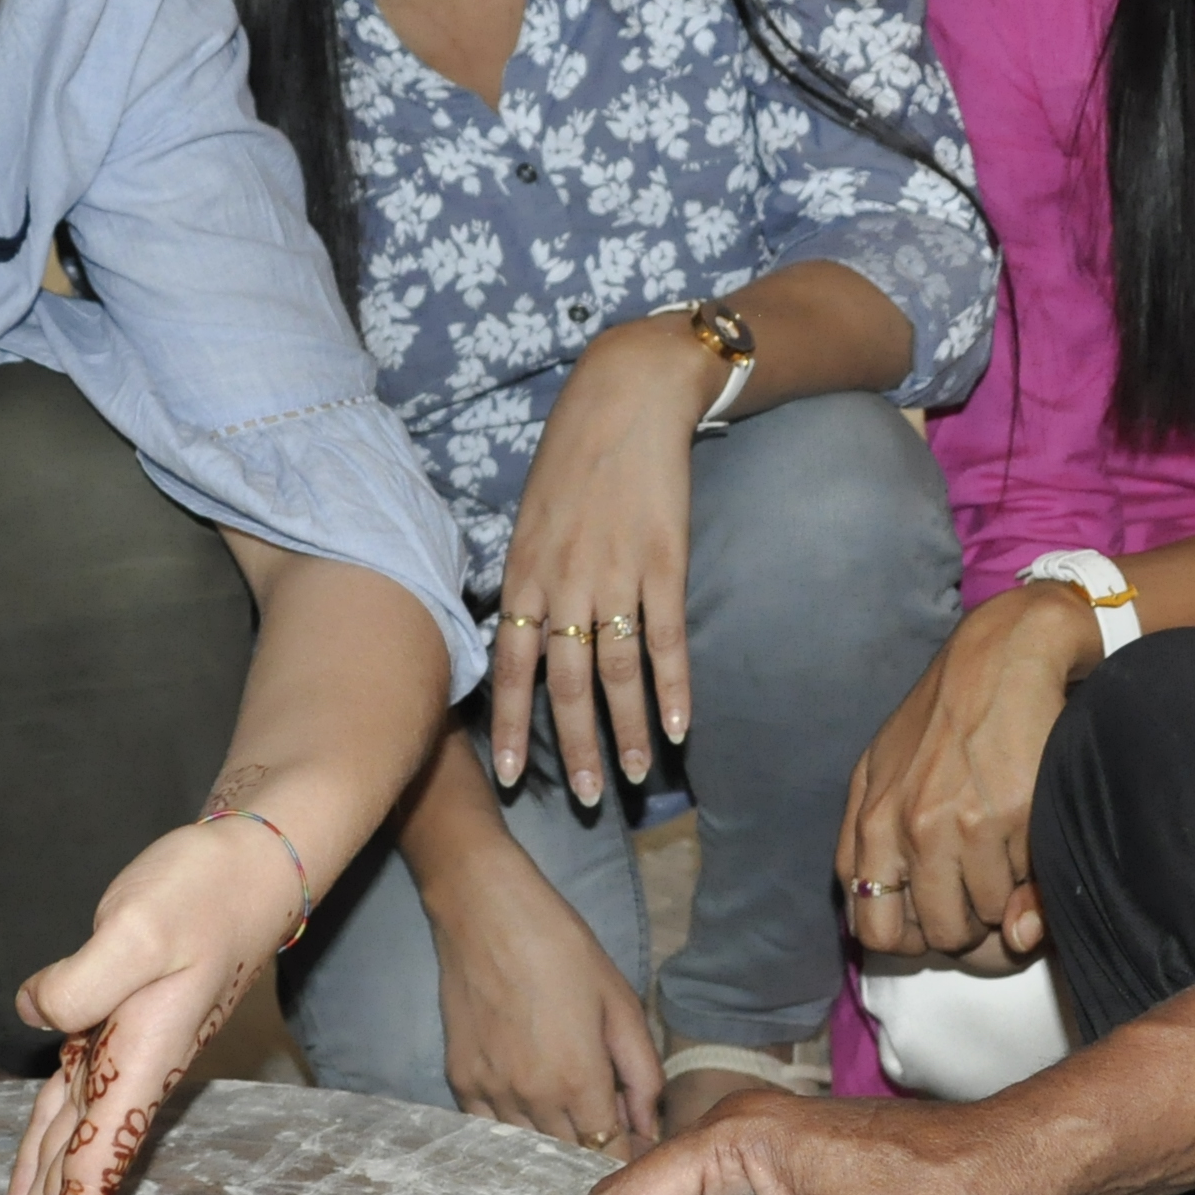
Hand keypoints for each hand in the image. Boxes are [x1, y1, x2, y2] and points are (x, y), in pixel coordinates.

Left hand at [0, 812, 293, 1194]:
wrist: (252, 862)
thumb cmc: (204, 889)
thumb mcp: (140, 924)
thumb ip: (84, 977)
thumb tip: (38, 1014)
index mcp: (133, 1067)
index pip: (91, 1176)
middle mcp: (124, 1082)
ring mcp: (116, 1068)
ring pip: (62, 1175)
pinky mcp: (107, 1043)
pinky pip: (60, 1130)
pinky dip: (36, 1180)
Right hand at [426, 830, 666, 1152]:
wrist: (486, 913)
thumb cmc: (562, 949)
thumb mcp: (621, 1003)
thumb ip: (642, 1073)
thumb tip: (647, 1125)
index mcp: (580, 1081)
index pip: (610, 1152)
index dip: (626, 1155)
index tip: (634, 1147)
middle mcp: (533, 1099)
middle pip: (569, 1158)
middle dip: (592, 1153)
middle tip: (605, 1130)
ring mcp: (491, 1093)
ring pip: (528, 1150)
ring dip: (552, 1146)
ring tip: (567, 1121)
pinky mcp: (460, 1081)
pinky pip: (490, 1131)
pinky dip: (513, 1131)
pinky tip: (527, 1112)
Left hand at [491, 318, 709, 808]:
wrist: (627, 396)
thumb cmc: (573, 453)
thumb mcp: (529, 514)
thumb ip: (526, 574)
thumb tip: (520, 626)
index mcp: (524, 572)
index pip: (511, 666)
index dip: (511, 725)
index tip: (511, 778)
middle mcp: (563, 582)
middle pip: (564, 684)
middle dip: (574, 748)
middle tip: (587, 798)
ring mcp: (615, 575)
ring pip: (616, 673)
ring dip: (629, 731)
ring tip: (639, 777)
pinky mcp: (664, 563)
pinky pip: (667, 640)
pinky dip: (675, 687)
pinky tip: (683, 726)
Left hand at [839, 583, 1097, 956]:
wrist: (1004, 653)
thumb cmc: (946, 716)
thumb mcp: (896, 775)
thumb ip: (903, 857)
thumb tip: (955, 930)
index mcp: (868, 819)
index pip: (871, 928)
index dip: (910, 938)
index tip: (936, 917)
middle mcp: (903, 826)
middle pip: (933, 935)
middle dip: (963, 929)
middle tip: (982, 896)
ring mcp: (955, 823)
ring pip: (983, 917)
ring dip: (1002, 904)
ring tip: (1007, 859)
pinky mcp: (1009, 815)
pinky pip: (1022, 886)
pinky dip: (1031, 878)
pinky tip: (1028, 836)